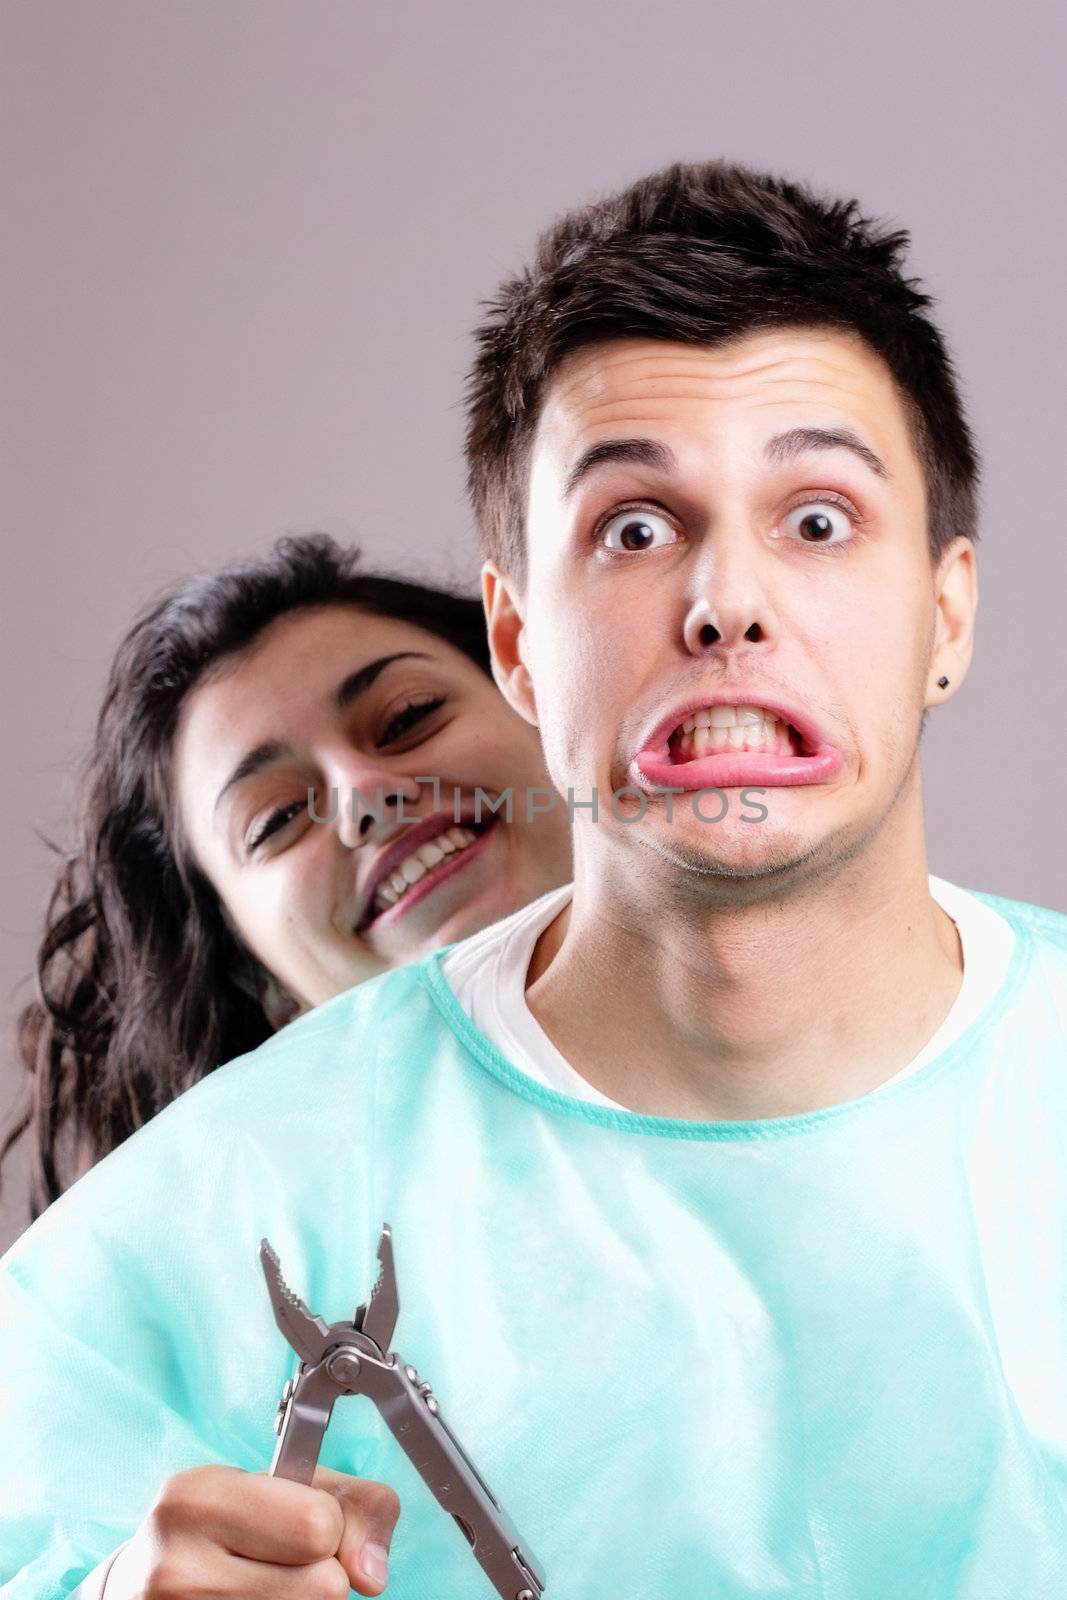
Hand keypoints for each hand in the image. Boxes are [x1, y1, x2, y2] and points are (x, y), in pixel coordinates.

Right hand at [103, 1463, 400, 1597]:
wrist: (142, 1585)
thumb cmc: (227, 1529)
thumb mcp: (286, 1490)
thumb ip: (356, 1508)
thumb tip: (372, 1573)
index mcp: (200, 1497)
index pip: (319, 1525)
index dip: (327, 1530)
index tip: (291, 1528)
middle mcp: (177, 1564)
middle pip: (323, 1587)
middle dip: (320, 1576)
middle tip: (276, 1565)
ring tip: (259, 1588)